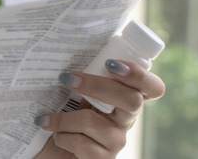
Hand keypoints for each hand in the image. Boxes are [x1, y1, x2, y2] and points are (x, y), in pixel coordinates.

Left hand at [32, 59, 165, 157]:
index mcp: (123, 99)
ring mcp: (117, 142)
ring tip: (46, 120)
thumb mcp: (73, 93)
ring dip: (63, 119)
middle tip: (66, 78)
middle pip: (131, 100)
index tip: (111, 63)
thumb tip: (60, 49)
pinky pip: (84, 145)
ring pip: (94, 122)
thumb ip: (79, 76)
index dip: (139, 75)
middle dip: (96, 85)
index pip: (152, 87)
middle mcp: (126, 120)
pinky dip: (63, 137)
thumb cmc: (61, 115)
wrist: (50, 149)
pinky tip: (56, 137)